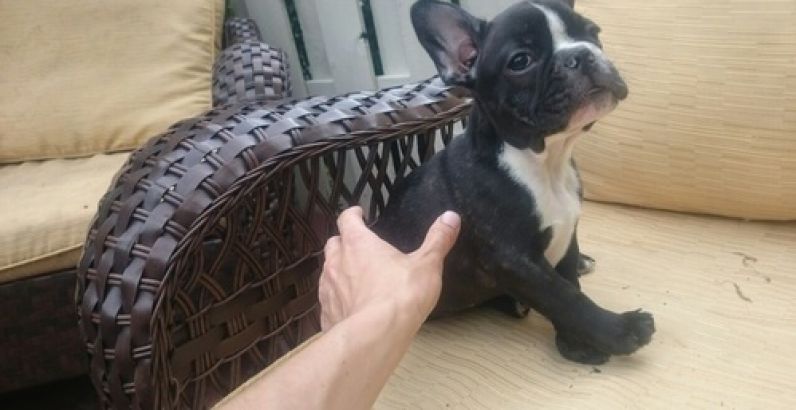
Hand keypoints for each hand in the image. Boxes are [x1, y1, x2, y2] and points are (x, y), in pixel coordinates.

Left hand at [319, 206, 460, 329]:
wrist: (375, 336)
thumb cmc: (401, 294)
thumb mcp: (427, 265)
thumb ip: (438, 240)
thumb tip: (451, 216)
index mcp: (358, 243)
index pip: (347, 219)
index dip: (352, 215)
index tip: (359, 214)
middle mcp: (337, 262)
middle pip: (333, 244)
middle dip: (344, 243)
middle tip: (358, 248)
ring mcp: (327, 289)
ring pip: (328, 272)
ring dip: (339, 271)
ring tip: (355, 279)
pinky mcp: (326, 313)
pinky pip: (329, 301)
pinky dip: (337, 300)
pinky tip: (350, 309)